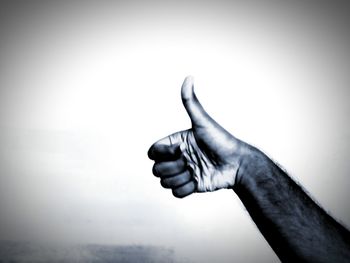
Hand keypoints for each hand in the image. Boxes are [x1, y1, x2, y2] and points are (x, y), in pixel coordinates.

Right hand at [148, 76, 251, 197]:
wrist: (238, 164)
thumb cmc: (222, 140)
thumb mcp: (203, 122)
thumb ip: (191, 102)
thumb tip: (188, 77)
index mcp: (176, 143)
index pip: (153, 152)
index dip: (163, 154)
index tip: (181, 150)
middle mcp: (177, 158)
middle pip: (156, 169)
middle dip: (172, 168)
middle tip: (190, 162)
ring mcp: (183, 172)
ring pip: (164, 182)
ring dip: (181, 178)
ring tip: (196, 171)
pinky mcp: (190, 186)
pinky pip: (176, 193)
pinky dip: (186, 189)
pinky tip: (199, 181)